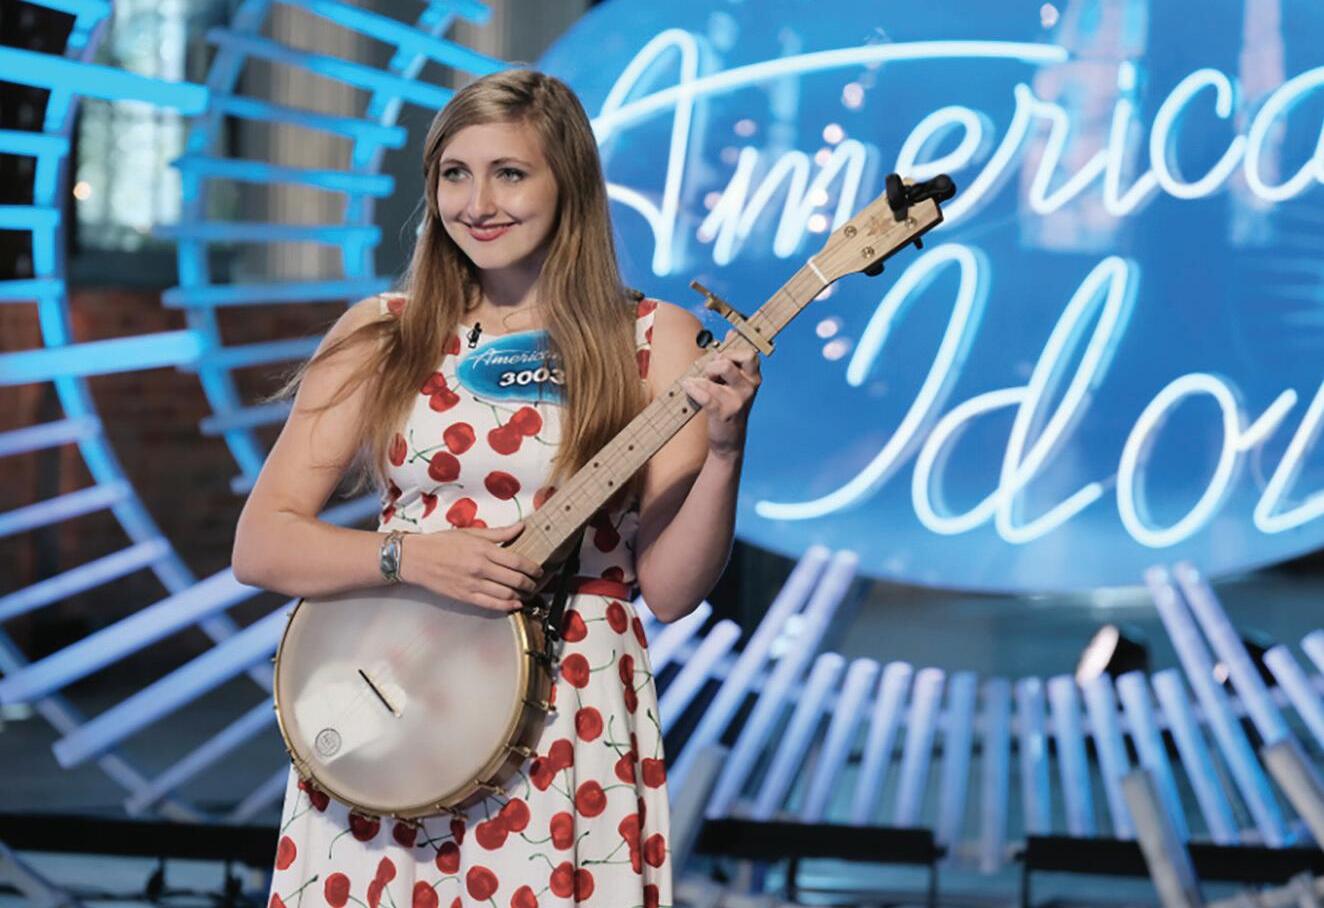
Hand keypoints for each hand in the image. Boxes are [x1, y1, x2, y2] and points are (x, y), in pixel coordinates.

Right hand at [398, 522, 543, 611]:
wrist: (416, 558)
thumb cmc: (442, 543)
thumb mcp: (471, 532)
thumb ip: (499, 532)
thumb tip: (521, 526)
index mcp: (483, 550)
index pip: (517, 561)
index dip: (532, 568)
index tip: (539, 570)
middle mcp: (480, 568)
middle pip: (515, 579)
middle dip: (530, 583)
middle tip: (536, 583)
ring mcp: (473, 584)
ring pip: (506, 594)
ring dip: (521, 596)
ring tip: (528, 594)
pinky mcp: (465, 597)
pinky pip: (491, 605)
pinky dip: (507, 606)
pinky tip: (515, 604)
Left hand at [679, 332, 761, 457]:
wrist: (728, 441)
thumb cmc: (728, 407)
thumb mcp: (735, 383)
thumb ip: (734, 359)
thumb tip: (733, 331)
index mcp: (754, 378)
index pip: (749, 354)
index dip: (731, 350)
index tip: (719, 356)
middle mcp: (750, 387)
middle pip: (730, 359)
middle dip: (714, 362)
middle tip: (709, 374)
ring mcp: (738, 400)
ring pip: (718, 370)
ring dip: (702, 375)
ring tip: (698, 384)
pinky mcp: (724, 412)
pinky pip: (705, 392)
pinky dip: (693, 388)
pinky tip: (688, 387)